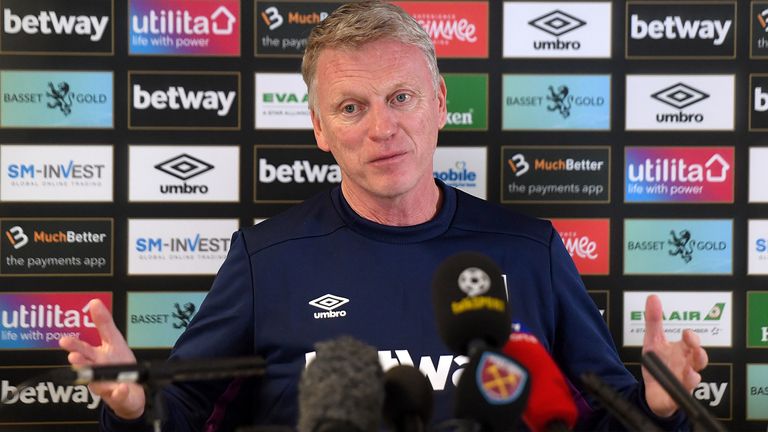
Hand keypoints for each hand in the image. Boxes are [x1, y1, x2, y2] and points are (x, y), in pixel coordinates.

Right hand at [59, 299, 145, 419]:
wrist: (129, 391)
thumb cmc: (119, 363)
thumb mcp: (115, 340)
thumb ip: (104, 322)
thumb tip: (95, 302)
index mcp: (97, 355)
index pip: (85, 348)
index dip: (75, 345)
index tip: (64, 341)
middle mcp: (98, 370)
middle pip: (87, 366)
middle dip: (79, 362)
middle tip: (73, 357)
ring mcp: (106, 384)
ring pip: (98, 381)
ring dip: (97, 379)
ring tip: (95, 373)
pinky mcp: (117, 396)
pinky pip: (119, 394)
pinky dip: (120, 391)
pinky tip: (122, 388)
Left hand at [641, 294, 708, 417]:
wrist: (653, 388)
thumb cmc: (658, 363)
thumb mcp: (652, 340)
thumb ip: (653, 320)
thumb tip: (653, 298)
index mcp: (682, 351)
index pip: (692, 342)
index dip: (692, 338)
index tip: (687, 334)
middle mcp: (686, 365)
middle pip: (700, 359)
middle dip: (700, 354)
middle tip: (695, 349)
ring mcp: (683, 380)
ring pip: (695, 378)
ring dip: (693, 374)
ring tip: (689, 371)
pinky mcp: (677, 394)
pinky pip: (682, 394)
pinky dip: (681, 389)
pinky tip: (678, 385)